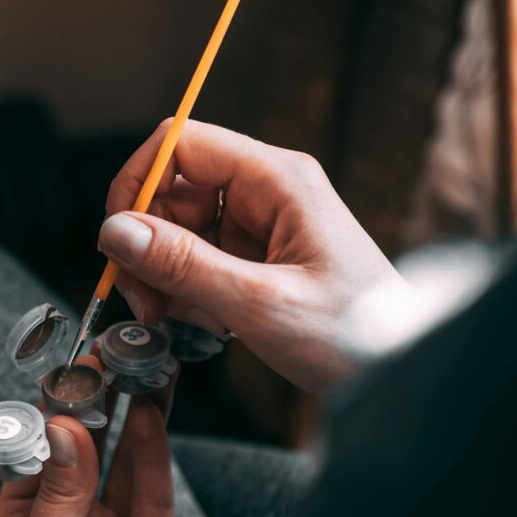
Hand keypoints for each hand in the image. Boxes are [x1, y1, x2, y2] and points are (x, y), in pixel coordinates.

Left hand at [0, 358, 177, 516]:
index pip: (37, 451)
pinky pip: (153, 500)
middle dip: (99, 402)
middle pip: (87, 450)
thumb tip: (66, 426)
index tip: (68, 363)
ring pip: (125, 465)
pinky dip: (154, 457)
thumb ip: (56, 498)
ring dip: (133, 417)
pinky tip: (152, 418)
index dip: (52, 406)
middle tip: (112, 351)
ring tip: (141, 367)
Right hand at [99, 120, 410, 392]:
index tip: (117, 238)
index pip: (181, 143)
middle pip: (173, 191)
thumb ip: (184, 265)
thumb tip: (116, 231)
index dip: (137, 182)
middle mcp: (267, 192)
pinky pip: (200, 260)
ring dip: (165, 275)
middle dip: (147, 244)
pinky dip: (188, 292)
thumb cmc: (355, 336)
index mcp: (278, 180)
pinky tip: (208, 324)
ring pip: (180, 230)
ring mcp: (262, 225)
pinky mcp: (258, 258)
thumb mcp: (260, 304)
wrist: (400, 373)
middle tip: (145, 302)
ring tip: (183, 320)